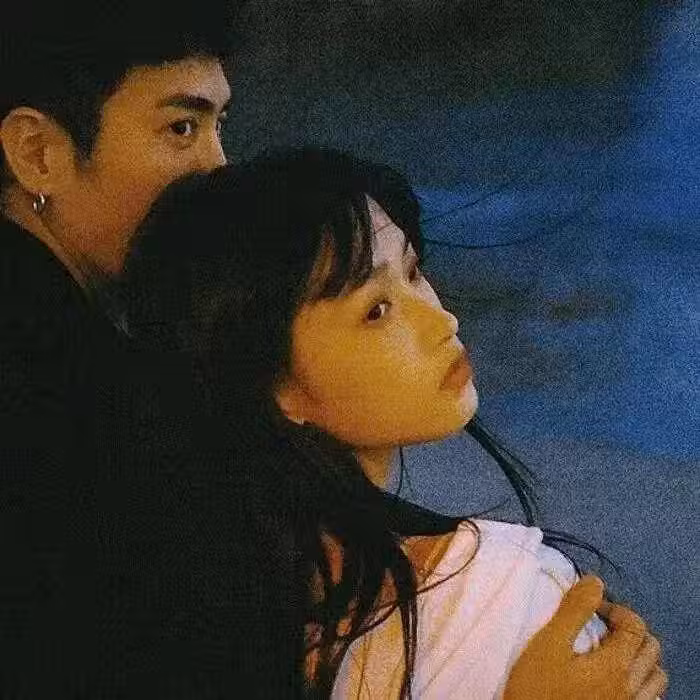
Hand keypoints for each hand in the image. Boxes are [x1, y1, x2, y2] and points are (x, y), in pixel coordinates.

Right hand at [503, 575, 667, 698]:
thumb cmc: (537, 688)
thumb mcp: (549, 644)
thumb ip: (574, 611)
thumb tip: (595, 583)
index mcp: (616, 666)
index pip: (635, 626)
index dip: (616, 609)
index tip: (593, 609)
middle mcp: (631, 688)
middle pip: (650, 649)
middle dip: (630, 629)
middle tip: (602, 625)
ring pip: (656, 677)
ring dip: (640, 656)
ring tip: (613, 651)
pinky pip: (649, 699)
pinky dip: (642, 683)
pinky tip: (619, 680)